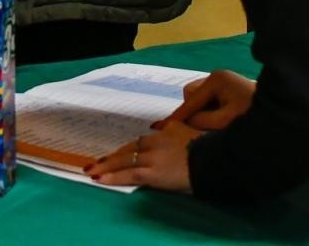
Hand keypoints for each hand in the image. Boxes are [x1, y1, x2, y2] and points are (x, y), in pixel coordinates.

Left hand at [85, 120, 202, 191]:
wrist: (216, 159)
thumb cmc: (211, 148)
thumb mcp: (195, 132)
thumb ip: (181, 131)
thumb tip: (172, 131)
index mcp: (168, 129)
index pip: (144, 139)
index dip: (130, 147)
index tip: (121, 153)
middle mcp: (157, 140)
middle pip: (130, 147)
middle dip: (113, 155)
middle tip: (98, 161)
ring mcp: (154, 156)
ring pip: (125, 159)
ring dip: (107, 166)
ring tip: (92, 171)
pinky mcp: (153, 172)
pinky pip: (129, 174)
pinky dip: (113, 176)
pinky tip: (101, 179)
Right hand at [156, 69, 256, 131]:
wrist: (284, 114)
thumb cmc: (254, 117)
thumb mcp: (225, 122)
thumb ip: (201, 121)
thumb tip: (184, 122)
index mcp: (217, 80)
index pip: (190, 101)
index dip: (177, 117)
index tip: (162, 129)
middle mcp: (218, 77)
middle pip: (191, 96)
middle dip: (193, 113)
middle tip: (200, 130)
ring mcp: (224, 82)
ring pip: (200, 99)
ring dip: (203, 114)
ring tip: (215, 127)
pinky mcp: (230, 90)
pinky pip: (210, 102)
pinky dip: (211, 113)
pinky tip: (222, 123)